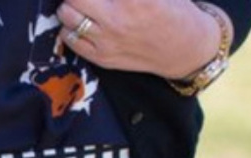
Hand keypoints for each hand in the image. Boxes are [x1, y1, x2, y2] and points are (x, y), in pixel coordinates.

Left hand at [56, 0, 225, 79]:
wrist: (184, 48)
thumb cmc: (173, 8)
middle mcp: (116, 19)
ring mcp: (106, 41)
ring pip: (66, 15)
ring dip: (69, 3)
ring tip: (80, 1)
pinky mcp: (101, 58)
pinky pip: (69, 39)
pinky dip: (69, 25)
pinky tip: (81, 19)